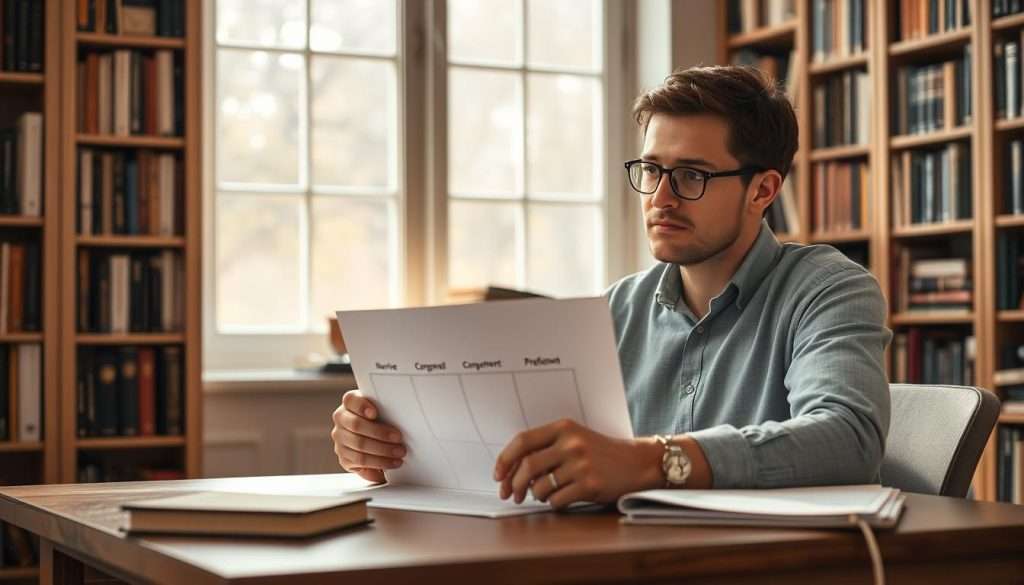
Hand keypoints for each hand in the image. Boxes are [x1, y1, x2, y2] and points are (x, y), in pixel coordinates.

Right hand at [331, 390, 405, 483]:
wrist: (375, 436)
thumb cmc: (383, 419)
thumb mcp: (384, 409)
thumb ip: (387, 407)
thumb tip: (404, 411)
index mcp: (349, 403)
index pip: (350, 400)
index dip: (361, 406)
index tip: (374, 413)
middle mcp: (341, 420)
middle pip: (356, 426)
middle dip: (380, 433)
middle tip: (398, 438)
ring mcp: (340, 440)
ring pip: (359, 446)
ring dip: (382, 451)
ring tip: (399, 453)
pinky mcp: (344, 458)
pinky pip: (360, 462)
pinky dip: (378, 464)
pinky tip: (391, 462)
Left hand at [492, 419, 662, 509]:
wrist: (637, 463)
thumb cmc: (600, 452)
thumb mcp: (574, 438)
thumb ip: (546, 448)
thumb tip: (511, 471)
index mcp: (563, 427)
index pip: (523, 441)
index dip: (505, 460)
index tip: (497, 476)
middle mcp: (571, 443)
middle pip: (527, 466)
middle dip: (514, 484)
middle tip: (512, 495)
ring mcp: (581, 464)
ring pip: (540, 487)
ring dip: (536, 495)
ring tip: (543, 494)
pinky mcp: (590, 485)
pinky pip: (556, 500)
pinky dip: (553, 503)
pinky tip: (561, 499)